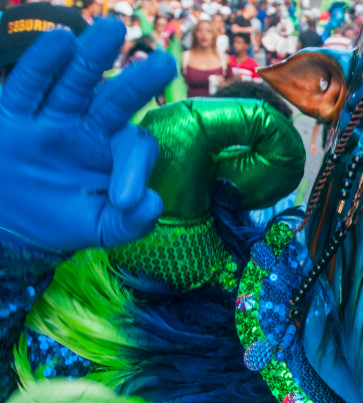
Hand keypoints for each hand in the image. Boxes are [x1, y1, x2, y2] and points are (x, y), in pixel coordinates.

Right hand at [0, 20, 175, 251]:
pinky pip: (29, 86)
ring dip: (92, 56)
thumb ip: (130, 223)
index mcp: (115, 151)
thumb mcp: (102, 228)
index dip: (135, 169)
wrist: (11, 223)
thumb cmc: (65, 218)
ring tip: (111, 29)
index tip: (124, 200)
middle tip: (163, 63)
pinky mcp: (13, 114)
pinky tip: (59, 40)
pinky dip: (43, 64)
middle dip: (139, 82)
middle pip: (117, 99)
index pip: (134, 147)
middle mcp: (88, 125)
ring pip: (76, 81)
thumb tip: (153, 205)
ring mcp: (51, 116)